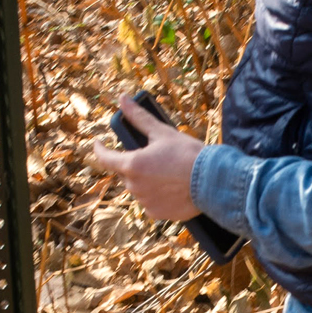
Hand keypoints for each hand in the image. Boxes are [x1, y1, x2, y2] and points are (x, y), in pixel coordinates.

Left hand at [85, 93, 205, 221]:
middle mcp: (134, 186)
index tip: (98, 143)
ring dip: (145, 180)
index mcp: (132, 165)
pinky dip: (156, 194)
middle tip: (154, 156)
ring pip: (138, 188)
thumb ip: (138, 117)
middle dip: (134, 164)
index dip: (99, 149)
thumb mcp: (162, 132)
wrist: (213, 181)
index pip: (105, 158)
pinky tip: (172, 187)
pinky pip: (150, 202)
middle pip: (125, 173)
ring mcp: (145, 201)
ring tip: (167, 172)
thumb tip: (123, 99)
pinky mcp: (157, 213)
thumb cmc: (188, 154)